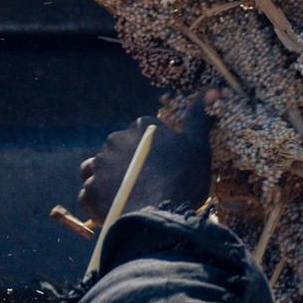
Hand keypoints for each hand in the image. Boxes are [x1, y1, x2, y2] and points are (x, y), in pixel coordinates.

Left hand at [78, 92, 214, 221]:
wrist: (160, 214)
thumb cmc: (184, 179)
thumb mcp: (198, 146)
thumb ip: (199, 117)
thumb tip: (212, 89)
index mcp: (142, 127)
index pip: (144, 131)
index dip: (155, 149)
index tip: (166, 164)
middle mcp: (115, 140)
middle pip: (120, 149)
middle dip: (130, 162)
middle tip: (150, 182)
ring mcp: (99, 166)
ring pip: (100, 169)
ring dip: (110, 178)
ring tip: (129, 194)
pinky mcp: (90, 191)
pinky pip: (91, 193)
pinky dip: (101, 200)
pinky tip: (117, 207)